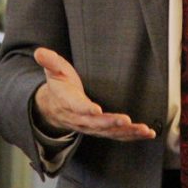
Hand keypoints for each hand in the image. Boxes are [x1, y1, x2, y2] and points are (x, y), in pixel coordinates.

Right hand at [32, 47, 155, 140]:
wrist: (55, 108)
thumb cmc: (59, 85)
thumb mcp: (53, 70)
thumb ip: (49, 61)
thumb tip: (39, 52)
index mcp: (68, 102)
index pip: (76, 106)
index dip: (85, 109)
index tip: (96, 110)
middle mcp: (80, 118)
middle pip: (95, 123)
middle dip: (111, 123)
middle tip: (126, 120)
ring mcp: (91, 126)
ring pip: (109, 132)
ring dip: (127, 132)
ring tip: (143, 129)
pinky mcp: (102, 129)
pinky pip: (117, 135)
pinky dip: (132, 136)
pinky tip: (147, 133)